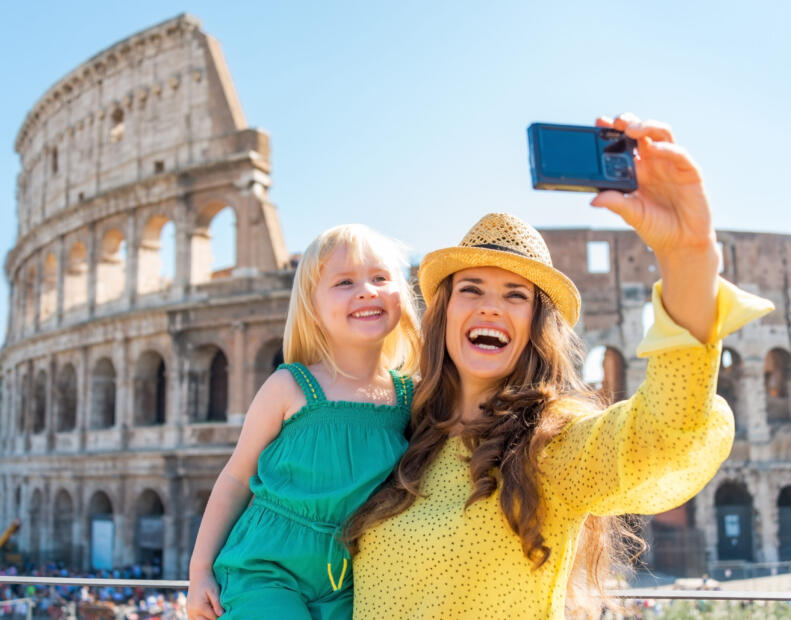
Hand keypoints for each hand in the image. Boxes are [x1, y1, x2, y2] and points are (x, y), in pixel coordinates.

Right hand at [187, 570, 224, 619]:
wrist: (199, 574)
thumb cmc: (208, 581)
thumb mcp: (215, 591)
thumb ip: (217, 604)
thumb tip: (221, 615)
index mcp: (200, 607)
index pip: (213, 618)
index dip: (220, 615)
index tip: (224, 610)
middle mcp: (192, 611)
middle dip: (212, 618)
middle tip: (218, 610)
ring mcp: (188, 610)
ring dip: (206, 619)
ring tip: (212, 610)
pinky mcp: (188, 609)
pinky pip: (192, 619)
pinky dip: (200, 618)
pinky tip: (205, 614)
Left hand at [590, 113, 715, 259]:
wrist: (681, 243)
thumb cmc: (656, 227)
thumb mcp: (632, 215)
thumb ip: (616, 204)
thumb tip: (594, 200)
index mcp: (637, 170)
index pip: (624, 144)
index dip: (612, 131)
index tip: (598, 122)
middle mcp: (654, 162)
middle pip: (642, 132)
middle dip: (629, 122)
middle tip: (615, 121)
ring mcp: (672, 164)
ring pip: (661, 134)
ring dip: (647, 127)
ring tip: (631, 129)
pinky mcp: (689, 171)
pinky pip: (678, 153)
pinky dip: (666, 149)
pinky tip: (654, 149)